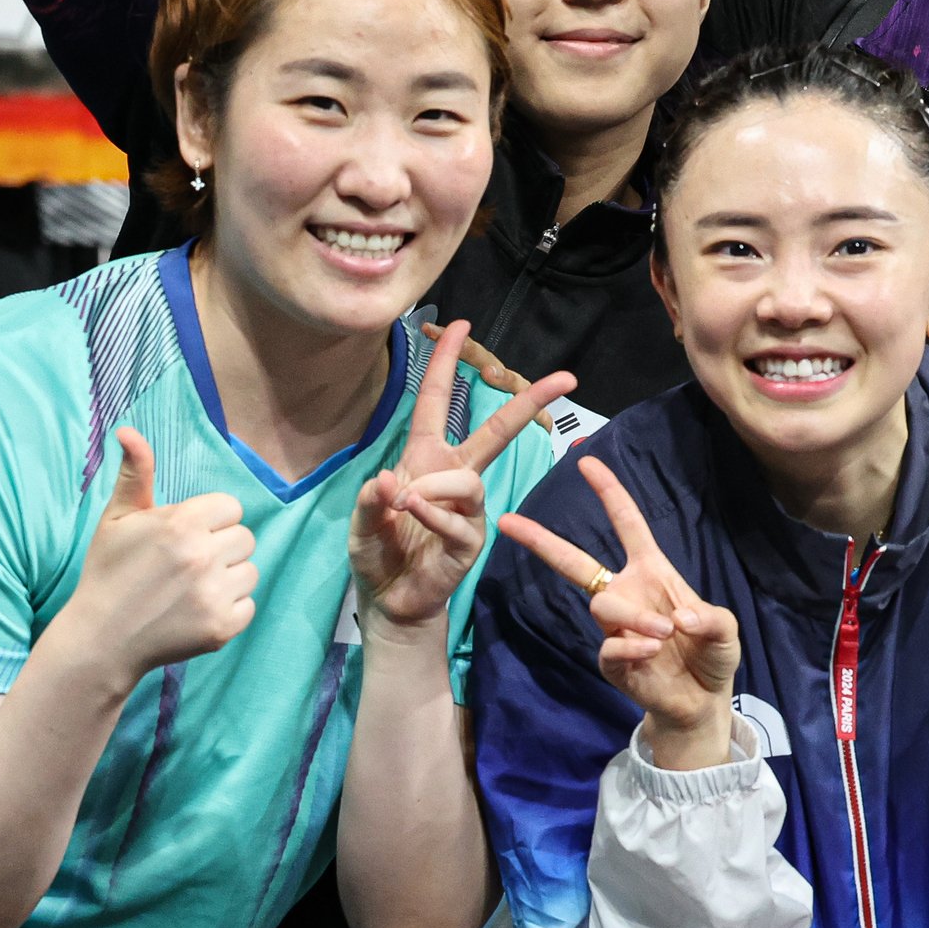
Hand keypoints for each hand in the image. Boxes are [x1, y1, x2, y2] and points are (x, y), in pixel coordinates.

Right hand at [66, 428, 257, 689]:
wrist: (100, 640)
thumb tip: (128, 431)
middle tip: (187, 565)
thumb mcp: (116, 519)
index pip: (230, 508)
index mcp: (182, 523)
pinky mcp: (222, 627)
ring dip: (228, 578)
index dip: (209, 521)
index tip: (184, 538)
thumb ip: (135, 474)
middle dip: (221, 547)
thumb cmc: (108, 573)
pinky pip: (248, 605)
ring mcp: (214, 594)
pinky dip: (229, 610)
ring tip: (192, 589)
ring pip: (250, 571)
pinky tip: (197, 612)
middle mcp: (203, 555)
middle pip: (245, 537)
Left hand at [349, 321, 573, 635]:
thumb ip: (370, 501)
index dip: (446, 363)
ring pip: (468, 479)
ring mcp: (467, 509)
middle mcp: (452, 476)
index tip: (461, 325)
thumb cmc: (379, 553)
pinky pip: (459, 517)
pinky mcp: (471, 540)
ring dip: (432, 488)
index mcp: (425, 458)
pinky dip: (432, 512)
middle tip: (566, 378)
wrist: (390, 602)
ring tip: (403, 504)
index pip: (437, 401)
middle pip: (497, 431)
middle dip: (529, 400)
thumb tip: (388, 482)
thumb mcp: (361, 522)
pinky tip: (411, 515)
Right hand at [500, 456, 738, 767]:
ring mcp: (615, 628)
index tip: (586, 463)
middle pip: (574, 560)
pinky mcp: (611, 662)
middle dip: (541, 540)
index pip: (627, 524)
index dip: (609, 492)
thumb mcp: (725, 630)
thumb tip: (677, 617)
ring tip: (664, 634)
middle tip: (508, 521)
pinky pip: (608, 646)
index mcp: (651, 572)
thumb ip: (710, 619)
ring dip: (634, 617)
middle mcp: (626, 593)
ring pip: (602, 605)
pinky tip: (650, 653)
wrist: (702, 701)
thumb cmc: (711, 654)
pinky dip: (631, 648)